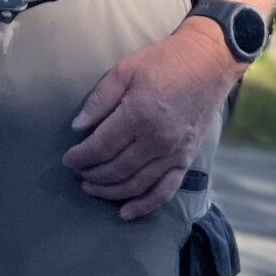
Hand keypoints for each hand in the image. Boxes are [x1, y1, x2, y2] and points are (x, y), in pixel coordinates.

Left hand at [63, 19, 240, 219]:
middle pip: (115, 170)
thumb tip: (77, 127)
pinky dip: (144, 206)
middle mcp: (156, 140)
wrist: (207, 64)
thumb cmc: (163, 63)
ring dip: (109, 192)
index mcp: (138, 115)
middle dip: (91, 175)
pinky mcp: (186, 161)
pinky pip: (164, 192)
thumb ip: (100, 99)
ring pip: (135, 185)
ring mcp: (173, 154)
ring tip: (91, 188)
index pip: (101, 147)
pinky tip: (125, 213)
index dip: (80, 157)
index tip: (68, 159)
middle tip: (78, 172)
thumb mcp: (125, 70)